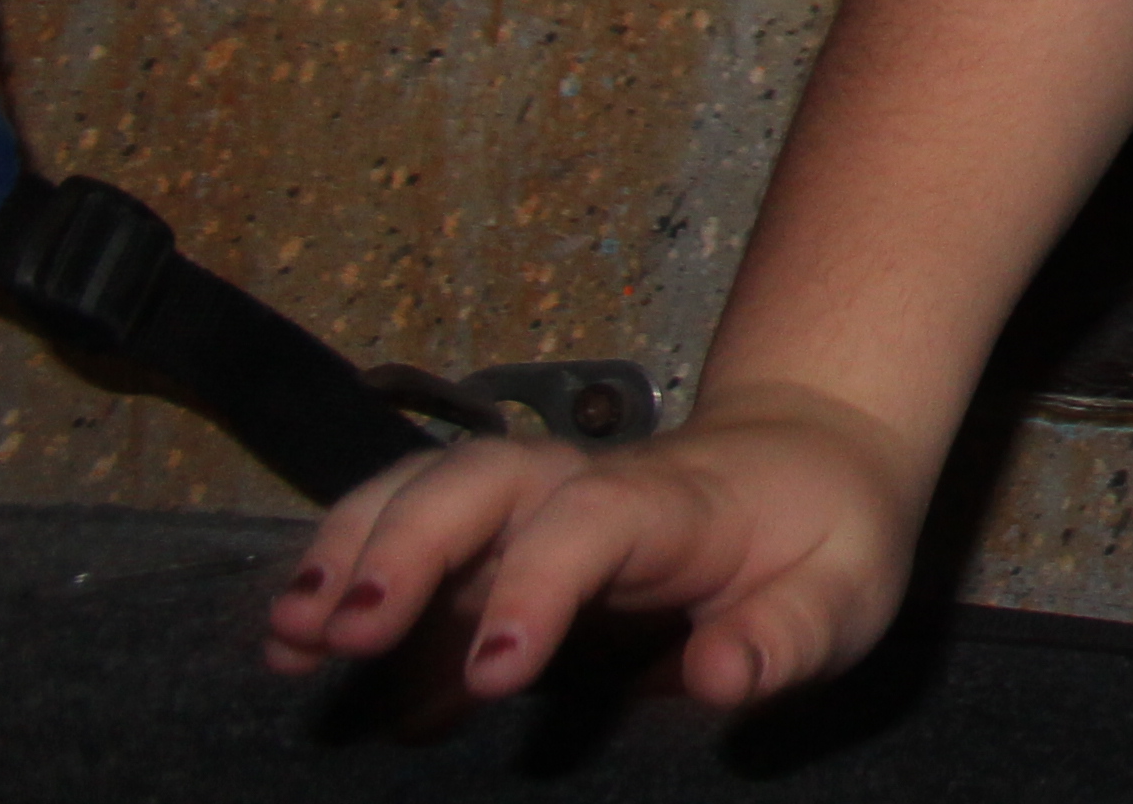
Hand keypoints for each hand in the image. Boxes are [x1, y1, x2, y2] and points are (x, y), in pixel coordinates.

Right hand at [258, 383, 926, 709]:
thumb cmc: (826, 534)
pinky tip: (288, 640)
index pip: (592, 523)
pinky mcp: (501, 532)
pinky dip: (339, 567)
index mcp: (675, 502)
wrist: (814, 454)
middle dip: (403, 548)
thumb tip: (719, 678)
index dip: (535, 586)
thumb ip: (785, 637)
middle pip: (480, 482)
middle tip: (342, 635)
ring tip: (289, 636)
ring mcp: (536, 502)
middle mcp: (588, 484)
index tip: (495, 672)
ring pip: (427, 490)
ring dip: (349, 550)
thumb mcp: (843, 592)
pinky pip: (406, 527)